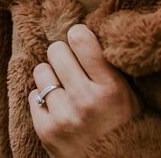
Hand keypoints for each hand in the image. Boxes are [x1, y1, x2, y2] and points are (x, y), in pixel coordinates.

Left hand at [29, 24, 140, 156]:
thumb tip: (79, 31)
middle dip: (62, 56)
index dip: (77, 36)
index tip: (79, 41)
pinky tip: (58, 109)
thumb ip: (106, 67)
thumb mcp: (128, 95)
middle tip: (70, 68)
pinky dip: (43, 100)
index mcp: (111, 88)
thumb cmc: (125, 127)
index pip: (81, 39)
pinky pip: (32, 95)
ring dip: (51, 77)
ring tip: (64, 89)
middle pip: (56, 50)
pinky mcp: (46, 130)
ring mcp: (63, 116)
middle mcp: (86, 100)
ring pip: (41, 71)